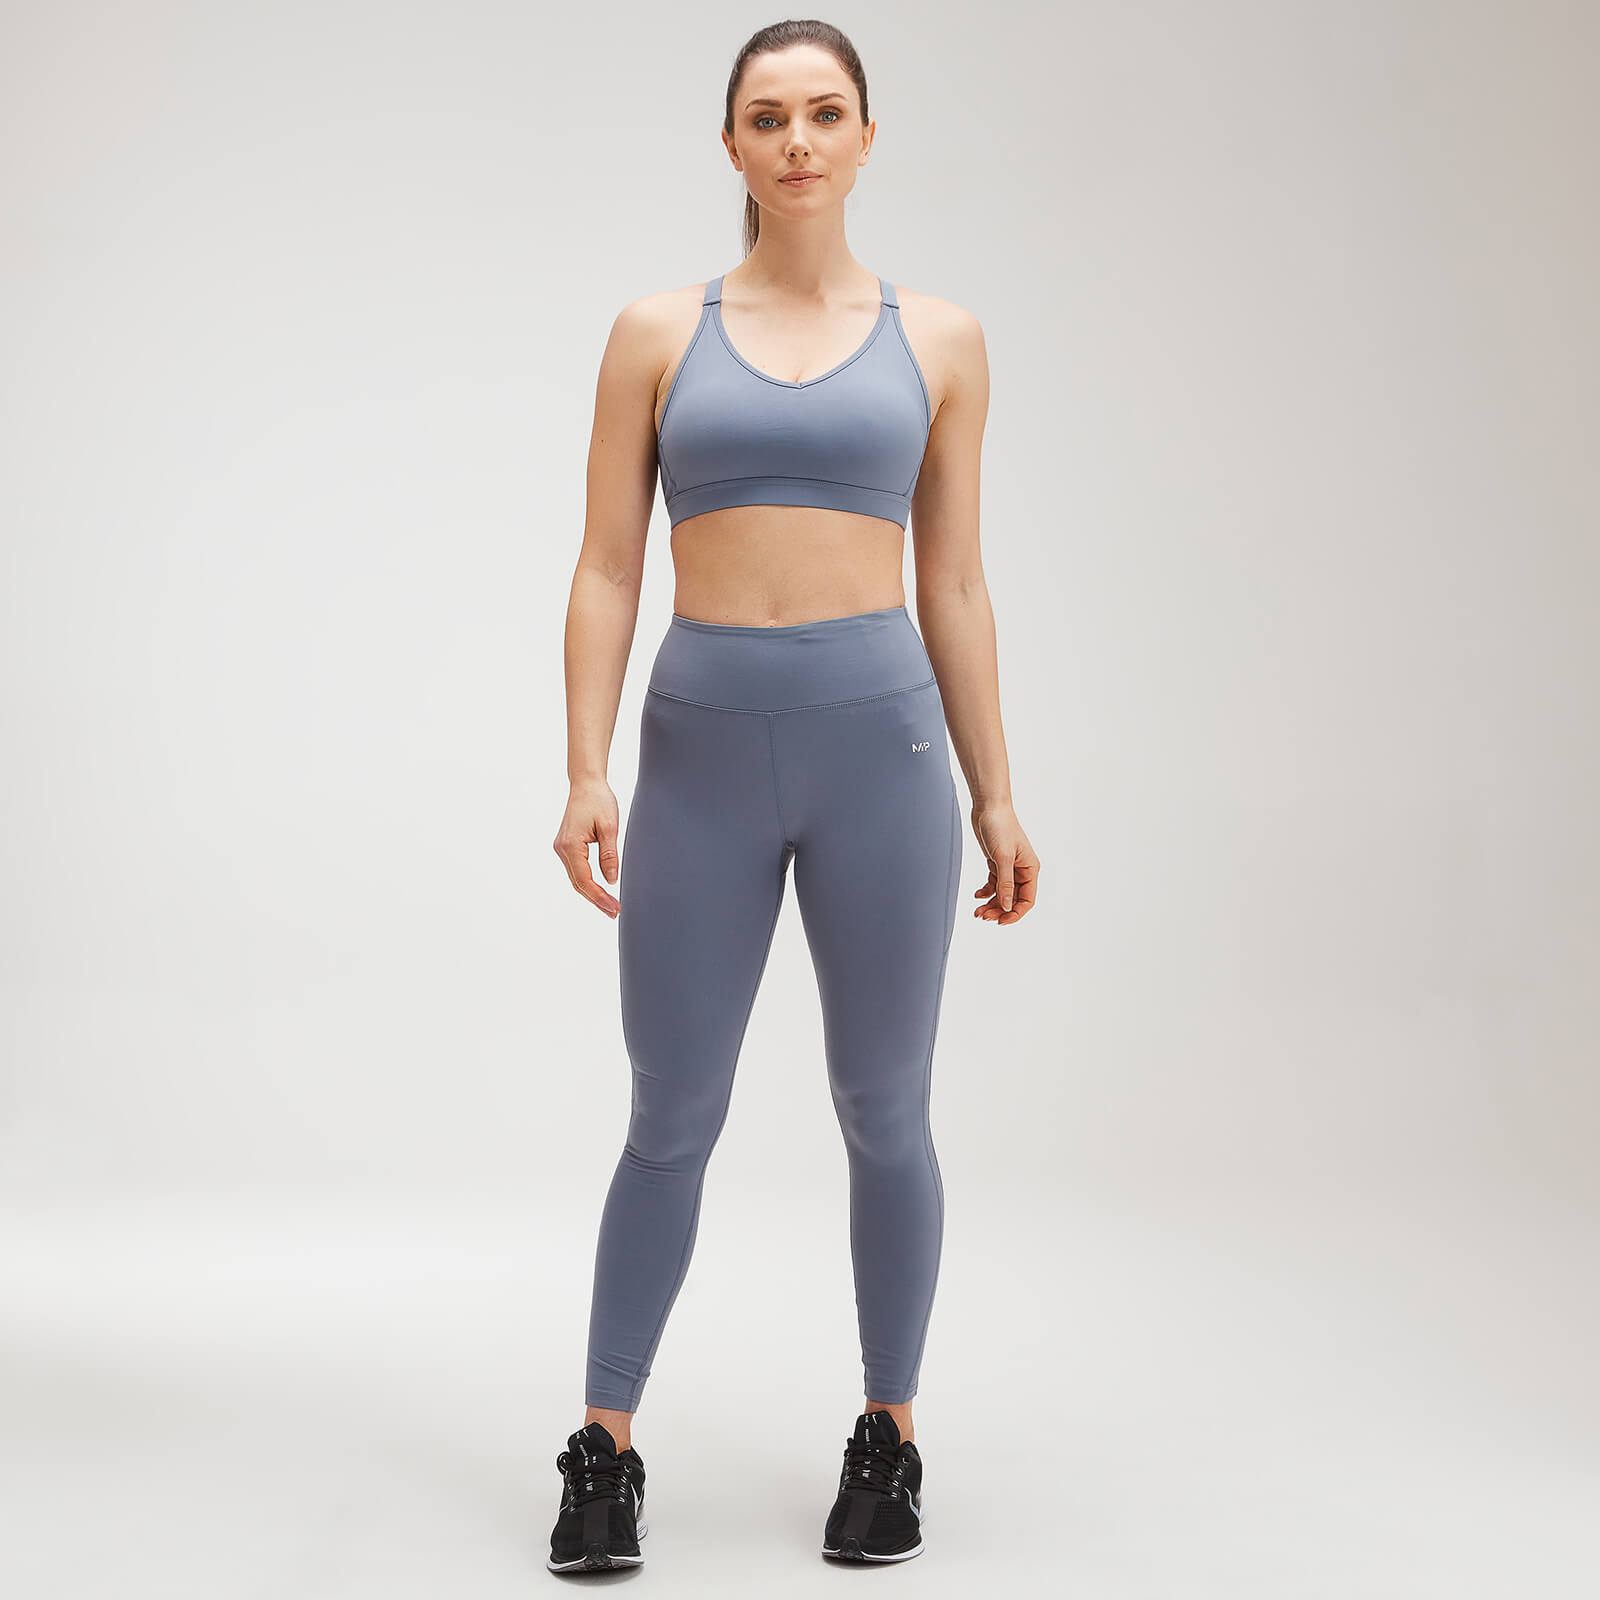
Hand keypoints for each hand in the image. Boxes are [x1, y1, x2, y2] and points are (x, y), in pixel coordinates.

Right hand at [554, 778, 621, 918]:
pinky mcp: (566, 846)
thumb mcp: (609, 827)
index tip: (614, 908)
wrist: (586, 783)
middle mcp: (561, 849)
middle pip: (578, 884)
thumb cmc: (598, 800)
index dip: (599, 897)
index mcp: (570, 845)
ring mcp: (562, 848)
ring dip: (592, 893)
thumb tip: (611, 880)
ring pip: (576, 879)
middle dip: (596, 900)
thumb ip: (609, 855)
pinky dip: (587, 882)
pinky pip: (576, 870)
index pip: (585, 880)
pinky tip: (600, 890)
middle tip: (614, 912)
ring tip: (610, 906)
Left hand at [970, 800, 1037, 924]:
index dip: (1015, 913)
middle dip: (999, 910)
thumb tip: (1007, 907)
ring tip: (977, 911)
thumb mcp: (1003, 857)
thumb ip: (1005, 884)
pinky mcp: (996, 863)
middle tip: (983, 916)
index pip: (1027, 900)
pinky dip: (986, 892)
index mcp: (1030, 869)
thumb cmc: (1000, 826)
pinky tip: (977, 895)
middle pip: (1013, 899)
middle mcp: (1022, 870)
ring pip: (1002, 894)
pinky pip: (994, 884)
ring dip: (991, 904)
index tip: (1000, 921)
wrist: (988, 807)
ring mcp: (1009, 867)